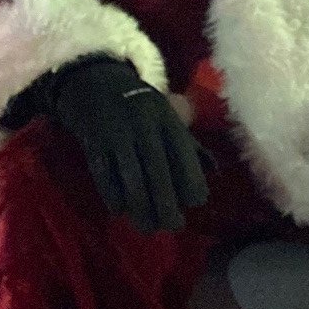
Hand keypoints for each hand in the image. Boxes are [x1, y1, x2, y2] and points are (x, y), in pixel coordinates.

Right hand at [44, 55, 207, 234]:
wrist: (93, 81)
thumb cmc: (139, 105)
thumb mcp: (167, 115)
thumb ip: (189, 144)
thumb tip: (215, 171)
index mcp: (165, 118)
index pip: (182, 153)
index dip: (190, 179)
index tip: (195, 202)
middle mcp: (143, 125)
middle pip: (157, 169)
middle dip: (166, 201)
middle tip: (173, 226)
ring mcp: (117, 133)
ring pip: (131, 175)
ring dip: (140, 206)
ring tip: (147, 226)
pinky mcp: (94, 142)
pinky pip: (104, 173)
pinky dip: (112, 194)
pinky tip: (119, 210)